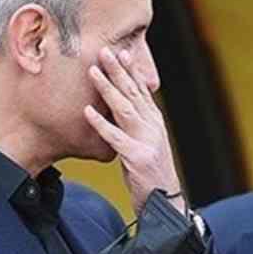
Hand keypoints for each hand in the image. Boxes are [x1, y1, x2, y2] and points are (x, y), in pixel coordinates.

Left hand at [83, 47, 184, 216]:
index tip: (121, 51)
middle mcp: (153, 126)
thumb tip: (120, 107)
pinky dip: (101, 124)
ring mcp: (147, 141)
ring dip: (108, 88)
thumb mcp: (146, 143)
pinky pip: (116, 138)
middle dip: (118, 71)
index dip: (131, 70)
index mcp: (154, 122)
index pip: (142, 90)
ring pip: (125, 109)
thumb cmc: (150, 173)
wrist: (165, 202)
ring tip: (93, 71)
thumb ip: (136, 125)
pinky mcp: (138, 158)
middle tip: (104, 50)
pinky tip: (87, 112)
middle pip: (133, 93)